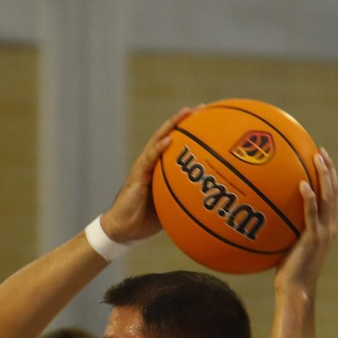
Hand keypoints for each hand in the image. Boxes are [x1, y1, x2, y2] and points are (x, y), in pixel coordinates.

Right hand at [100, 106, 199, 244]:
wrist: (124, 229)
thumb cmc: (147, 220)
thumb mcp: (172, 208)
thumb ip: (187, 199)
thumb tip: (213, 204)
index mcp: (161, 168)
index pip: (177, 144)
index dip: (191, 131)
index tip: (209, 119)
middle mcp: (152, 163)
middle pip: (169, 135)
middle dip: (184, 120)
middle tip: (202, 107)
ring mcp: (143, 167)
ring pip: (158, 140)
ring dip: (172, 125)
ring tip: (186, 113)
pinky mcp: (137, 175)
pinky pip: (149, 159)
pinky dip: (159, 148)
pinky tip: (168, 139)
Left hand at [273, 149, 337, 292]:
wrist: (296, 289)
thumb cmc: (289, 270)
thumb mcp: (289, 244)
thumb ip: (286, 227)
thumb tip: (268, 211)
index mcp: (327, 227)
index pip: (332, 197)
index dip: (330, 177)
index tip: (322, 159)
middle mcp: (329, 227)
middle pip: (334, 192)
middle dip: (329, 170)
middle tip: (321, 151)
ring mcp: (323, 232)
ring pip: (328, 198)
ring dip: (323, 176)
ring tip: (316, 158)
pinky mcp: (313, 238)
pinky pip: (311, 214)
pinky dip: (309, 198)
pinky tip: (302, 184)